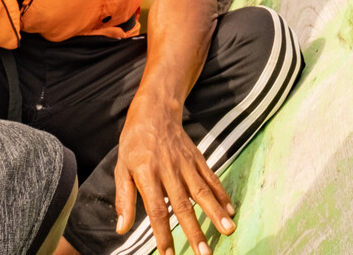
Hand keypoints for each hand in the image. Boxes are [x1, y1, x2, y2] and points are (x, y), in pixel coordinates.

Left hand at [113, 96, 234, 254]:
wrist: (154, 111)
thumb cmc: (134, 143)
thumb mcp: (121, 168)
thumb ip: (124, 198)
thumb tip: (122, 228)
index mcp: (146, 174)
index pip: (156, 209)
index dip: (163, 232)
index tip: (168, 254)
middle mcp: (168, 170)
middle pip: (183, 205)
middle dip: (194, 230)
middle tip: (204, 252)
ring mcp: (185, 164)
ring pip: (202, 192)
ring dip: (215, 212)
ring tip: (228, 230)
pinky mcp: (197, 158)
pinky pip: (211, 178)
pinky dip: (221, 194)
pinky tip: (230, 210)